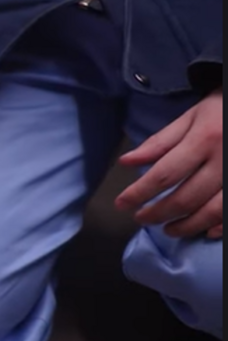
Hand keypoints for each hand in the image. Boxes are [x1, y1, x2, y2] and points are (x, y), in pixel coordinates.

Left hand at [116, 89, 222, 239]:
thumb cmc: (222, 109)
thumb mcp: (190, 117)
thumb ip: (159, 142)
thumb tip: (125, 162)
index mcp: (204, 139)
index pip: (164, 174)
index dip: (140, 193)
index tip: (122, 204)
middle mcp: (224, 160)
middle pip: (186, 198)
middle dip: (159, 213)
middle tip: (141, 218)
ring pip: (212, 211)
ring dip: (187, 226)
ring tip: (168, 229)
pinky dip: (219, 226)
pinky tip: (205, 231)